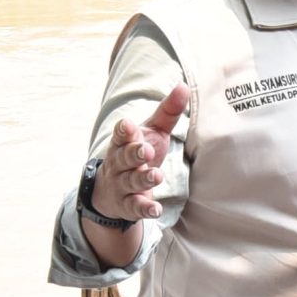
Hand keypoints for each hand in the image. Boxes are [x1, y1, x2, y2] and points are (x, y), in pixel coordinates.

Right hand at [95, 85, 188, 220]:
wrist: (111, 192)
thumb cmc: (137, 155)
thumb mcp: (152, 132)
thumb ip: (168, 112)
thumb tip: (184, 86)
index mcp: (123, 142)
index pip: (120, 134)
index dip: (124, 131)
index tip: (129, 125)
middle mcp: (119, 163)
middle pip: (123, 158)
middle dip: (134, 154)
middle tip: (146, 150)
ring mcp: (122, 185)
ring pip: (130, 182)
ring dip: (143, 179)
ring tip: (157, 176)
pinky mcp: (128, 205)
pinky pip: (135, 207)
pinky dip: (144, 209)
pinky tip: (155, 210)